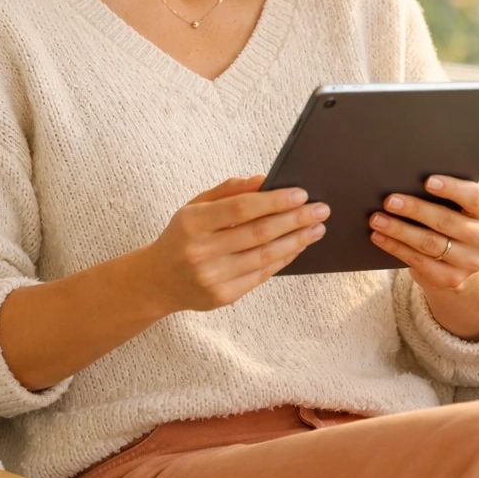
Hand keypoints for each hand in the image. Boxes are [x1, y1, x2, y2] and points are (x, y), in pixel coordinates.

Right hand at [146, 175, 328, 313]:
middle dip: (295, 219)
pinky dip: (283, 259)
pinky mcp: (223, 297)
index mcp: (193, 222)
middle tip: (321, 209)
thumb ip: (228, 191)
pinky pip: (261, 275)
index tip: (301, 193)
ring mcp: (212, 277)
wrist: (158, 280)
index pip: (240, 209)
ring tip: (317, 228)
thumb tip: (263, 180)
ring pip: (264, 256)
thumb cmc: (183, 235)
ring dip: (296, 241)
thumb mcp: (195, 205)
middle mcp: (202, 251)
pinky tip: (297, 246)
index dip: (274, 201)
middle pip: (258, 233)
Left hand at [369, 175, 478, 293]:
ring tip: (377, 219)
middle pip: (446, 221)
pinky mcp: (453, 280)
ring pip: (430, 243)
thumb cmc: (452, 218)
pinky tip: (379, 237)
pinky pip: (419, 262)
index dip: (451, 188)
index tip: (427, 181)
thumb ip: (442, 194)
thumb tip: (404, 179)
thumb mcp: (457, 206)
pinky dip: (396, 248)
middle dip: (414, 209)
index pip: (473, 197)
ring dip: (399, 230)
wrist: (462, 260)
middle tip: (389, 201)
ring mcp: (470, 262)